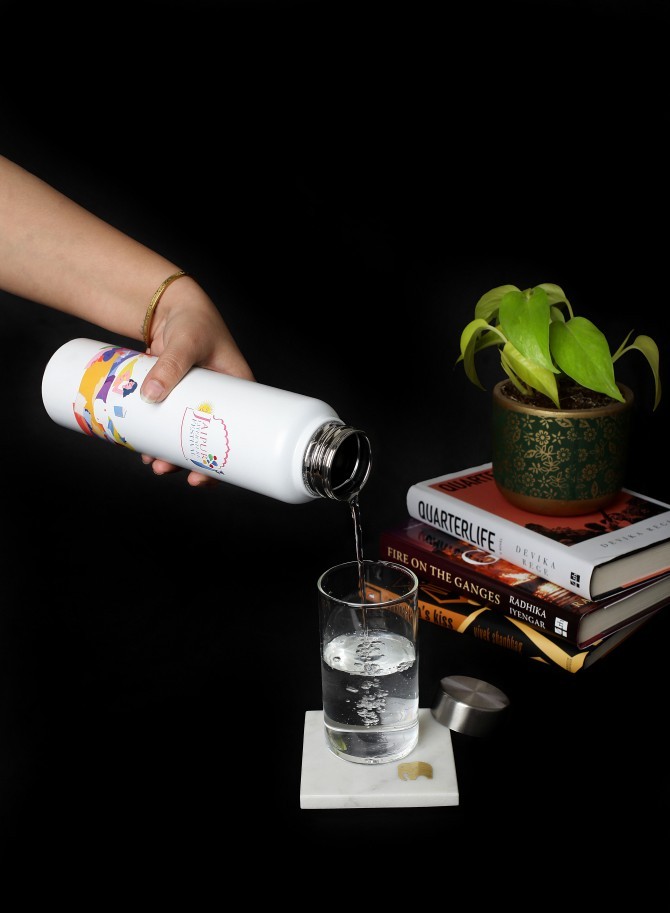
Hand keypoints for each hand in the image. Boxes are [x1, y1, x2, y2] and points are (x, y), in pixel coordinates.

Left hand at [139, 275, 254, 486]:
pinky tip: (144, 450)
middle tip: (165, 469)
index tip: (202, 478)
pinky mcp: (175, 397)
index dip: (222, 461)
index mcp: (238, 390)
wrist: (168, 305)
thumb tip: (150, 394)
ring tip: (152, 463)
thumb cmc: (191, 320)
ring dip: (170, 454)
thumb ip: (169, 364)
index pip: (238, 434)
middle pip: (208, 442)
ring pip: (187, 436)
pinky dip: (159, 438)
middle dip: (187, 463)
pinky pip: (169, 423)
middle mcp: (220, 401)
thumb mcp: (185, 341)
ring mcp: (196, 401)